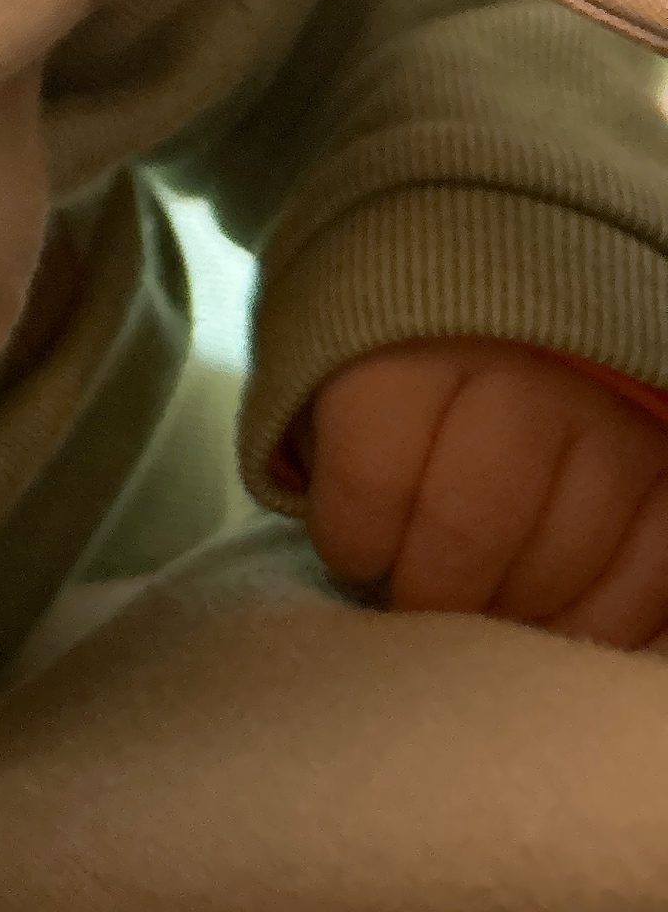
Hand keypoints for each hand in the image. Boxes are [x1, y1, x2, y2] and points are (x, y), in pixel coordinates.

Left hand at [309, 339, 667, 649]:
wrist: (506, 339)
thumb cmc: (409, 386)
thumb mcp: (341, 392)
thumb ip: (330, 461)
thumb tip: (342, 563)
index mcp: (414, 348)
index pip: (371, 476)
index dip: (353, 542)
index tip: (355, 555)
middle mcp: (521, 377)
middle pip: (464, 529)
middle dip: (430, 593)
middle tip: (419, 602)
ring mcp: (606, 425)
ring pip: (553, 569)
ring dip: (508, 617)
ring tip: (482, 606)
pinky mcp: (667, 475)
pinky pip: (645, 583)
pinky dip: (594, 625)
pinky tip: (551, 617)